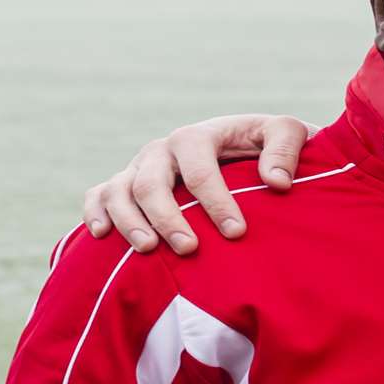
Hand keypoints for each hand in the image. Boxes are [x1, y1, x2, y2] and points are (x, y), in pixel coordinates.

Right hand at [82, 114, 312, 254]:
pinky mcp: (124, 185)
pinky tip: (102, 236)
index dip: (216, 201)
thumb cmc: (267, 146)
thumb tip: (277, 181)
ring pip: (119, 192)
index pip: (200, 170)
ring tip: (148, 250)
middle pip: (151, 183)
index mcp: (198, 136)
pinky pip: (98, 196)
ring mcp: (139, 167)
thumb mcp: (288, 133)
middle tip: (190, 249)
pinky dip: (95, 213)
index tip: (236, 232)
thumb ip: (286, 148)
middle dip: (168, 218)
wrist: (245, 149)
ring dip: (129, 222)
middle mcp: (162, 150)